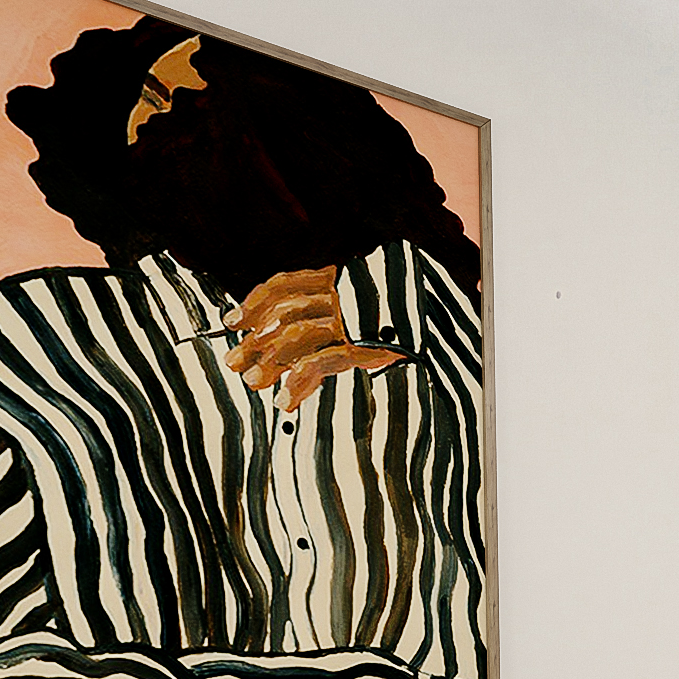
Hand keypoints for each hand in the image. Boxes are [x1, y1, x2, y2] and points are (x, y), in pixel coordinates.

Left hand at [227, 267, 406, 411]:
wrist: (445, 328)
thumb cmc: (403, 323)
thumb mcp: (363, 309)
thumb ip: (330, 316)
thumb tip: (286, 343)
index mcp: (338, 278)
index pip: (285, 284)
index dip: (255, 303)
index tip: (233, 323)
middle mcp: (342, 294)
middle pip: (284, 312)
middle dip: (255, 340)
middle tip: (234, 363)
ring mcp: (354, 318)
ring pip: (297, 335)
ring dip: (270, 361)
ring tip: (255, 382)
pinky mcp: (367, 345)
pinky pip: (323, 361)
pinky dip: (299, 381)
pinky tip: (286, 400)